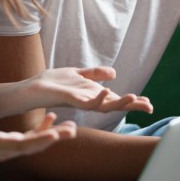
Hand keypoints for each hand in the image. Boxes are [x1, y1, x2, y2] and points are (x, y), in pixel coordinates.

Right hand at [0, 112, 76, 167]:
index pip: (22, 145)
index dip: (39, 140)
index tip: (55, 136)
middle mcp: (8, 150)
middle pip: (35, 145)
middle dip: (54, 138)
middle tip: (72, 131)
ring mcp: (11, 148)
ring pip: (36, 142)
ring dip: (54, 134)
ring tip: (72, 126)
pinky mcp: (11, 143)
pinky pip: (31, 138)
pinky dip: (42, 129)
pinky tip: (51, 117)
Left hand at [25, 66, 153, 114]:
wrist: (30, 89)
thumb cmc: (51, 83)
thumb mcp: (77, 74)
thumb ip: (95, 74)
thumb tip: (114, 74)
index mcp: (92, 95)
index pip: (116, 100)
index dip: (132, 102)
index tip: (149, 103)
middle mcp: (88, 101)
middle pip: (115, 105)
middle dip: (132, 105)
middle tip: (150, 107)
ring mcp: (79, 101)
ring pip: (103, 105)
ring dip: (119, 103)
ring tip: (135, 98)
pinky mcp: (69, 100)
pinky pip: (85, 102)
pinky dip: (97, 98)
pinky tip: (107, 92)